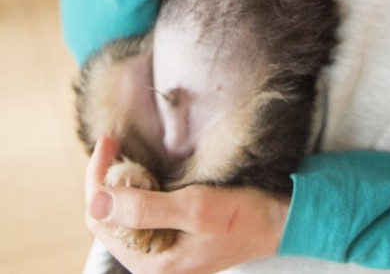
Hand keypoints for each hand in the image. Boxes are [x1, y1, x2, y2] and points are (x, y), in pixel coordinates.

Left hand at [86, 136, 287, 273]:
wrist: (280, 223)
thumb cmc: (244, 216)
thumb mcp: (197, 208)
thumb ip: (147, 208)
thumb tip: (96, 203)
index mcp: (151, 261)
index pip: (100, 219)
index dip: (98, 178)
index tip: (109, 140)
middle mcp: (151, 262)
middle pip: (107, 218)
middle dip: (105, 178)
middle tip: (114, 140)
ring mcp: (162, 252)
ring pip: (122, 216)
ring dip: (120, 183)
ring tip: (125, 151)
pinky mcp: (174, 240)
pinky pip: (141, 215)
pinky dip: (137, 190)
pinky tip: (145, 172)